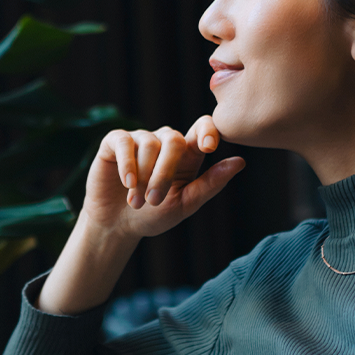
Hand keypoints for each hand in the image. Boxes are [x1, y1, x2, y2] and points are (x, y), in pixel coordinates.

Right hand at [81, 115, 245, 242]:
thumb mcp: (185, 204)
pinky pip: (124, 142)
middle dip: (164, 172)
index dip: (208, 131)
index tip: (209, 147)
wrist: (117, 225)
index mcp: (187, 154)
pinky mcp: (115, 142)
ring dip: (143, 176)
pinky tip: (127, 183)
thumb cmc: (154, 215)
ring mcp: (139, 139)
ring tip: (136, 202)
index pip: (202, 128)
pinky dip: (127, 164)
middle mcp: (164, 141)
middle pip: (174, 140)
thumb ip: (210, 183)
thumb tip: (240, 162)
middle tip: (154, 200)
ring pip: (149, 144)